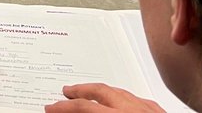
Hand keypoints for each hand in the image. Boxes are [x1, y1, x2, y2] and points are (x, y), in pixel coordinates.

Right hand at [45, 84, 165, 111]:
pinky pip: (140, 100)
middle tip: (67, 93)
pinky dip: (125, 99)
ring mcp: (149, 110)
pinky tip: (122, 102)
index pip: (84, 108)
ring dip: (102, 91)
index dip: (64, 108)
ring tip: (91, 93)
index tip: (52, 108)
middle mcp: (134, 111)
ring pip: (121, 92)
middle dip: (80, 90)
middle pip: (101, 91)